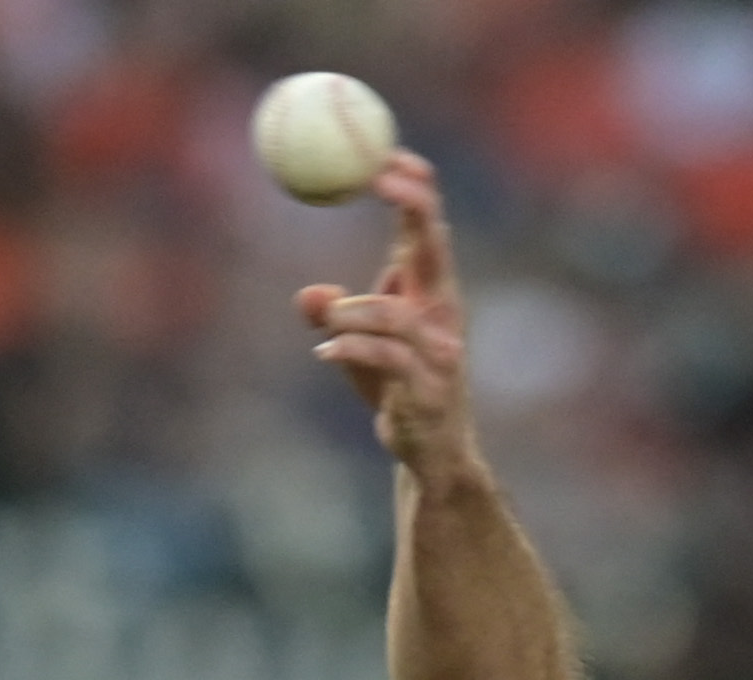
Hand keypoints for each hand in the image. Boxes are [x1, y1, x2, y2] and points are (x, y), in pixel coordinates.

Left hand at [299, 153, 478, 483]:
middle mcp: (443, 314)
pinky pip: (384, 358)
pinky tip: (326, 353)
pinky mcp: (428, 389)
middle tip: (375, 176)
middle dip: (411, 203)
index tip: (383, 152)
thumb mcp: (359, 343)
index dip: (413, 185)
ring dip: (352, 309)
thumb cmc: (396, 390)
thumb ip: (335, 313)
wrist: (432, 453)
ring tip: (326, 320)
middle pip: (433, 244)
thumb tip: (309, 295)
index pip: (429, 225)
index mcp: (431, 293)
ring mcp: (440, 351)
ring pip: (393, 311)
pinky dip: (349, 349)